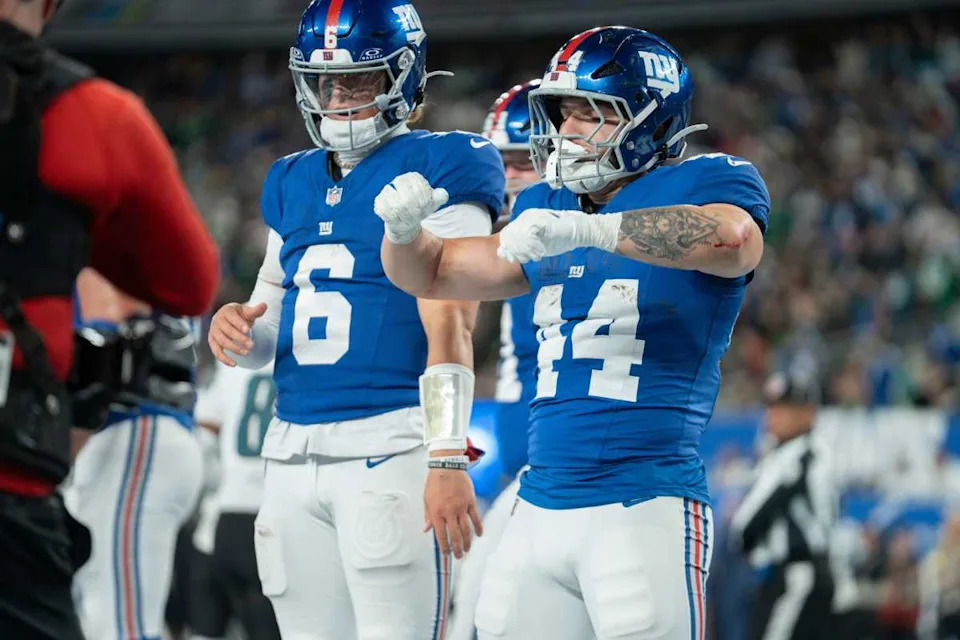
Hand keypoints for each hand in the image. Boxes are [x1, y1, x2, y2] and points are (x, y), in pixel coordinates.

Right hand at [207, 302, 266, 366]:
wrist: (230, 320)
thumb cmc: (240, 316)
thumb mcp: (248, 312)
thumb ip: (256, 310)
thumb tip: (265, 305)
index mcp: (226, 311)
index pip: (232, 317)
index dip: (239, 324)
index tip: (248, 330)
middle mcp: (217, 321)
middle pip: (227, 331)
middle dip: (240, 338)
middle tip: (252, 345)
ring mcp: (213, 332)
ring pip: (222, 342)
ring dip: (234, 348)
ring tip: (247, 352)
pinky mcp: (212, 342)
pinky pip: (216, 352)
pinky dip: (224, 359)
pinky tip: (234, 364)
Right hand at [374, 172, 448, 244]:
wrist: (405, 217)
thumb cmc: (420, 207)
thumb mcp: (432, 202)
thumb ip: (439, 197)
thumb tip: (442, 194)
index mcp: (413, 177)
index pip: (419, 187)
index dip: (423, 201)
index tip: (425, 208)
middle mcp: (398, 180)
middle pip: (407, 197)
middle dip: (414, 210)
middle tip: (417, 216)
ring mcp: (387, 190)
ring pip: (396, 204)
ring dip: (404, 215)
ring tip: (409, 219)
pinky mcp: (379, 201)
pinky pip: (385, 210)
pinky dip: (393, 218)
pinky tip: (398, 220)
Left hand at [424, 466, 482, 558]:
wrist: (447, 466)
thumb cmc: (434, 482)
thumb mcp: (426, 499)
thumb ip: (428, 516)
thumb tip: (426, 529)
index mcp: (437, 513)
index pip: (441, 535)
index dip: (444, 547)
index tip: (446, 553)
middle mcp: (450, 513)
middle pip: (455, 536)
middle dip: (457, 548)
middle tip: (458, 556)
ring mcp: (461, 508)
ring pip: (466, 530)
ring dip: (467, 542)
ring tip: (467, 549)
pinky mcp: (470, 502)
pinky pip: (476, 518)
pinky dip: (478, 527)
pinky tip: (479, 534)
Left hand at [497, 208, 618, 263]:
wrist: (580, 231)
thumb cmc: (561, 237)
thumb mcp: (537, 245)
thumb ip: (521, 247)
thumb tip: (502, 253)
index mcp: (524, 220)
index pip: (507, 235)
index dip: (509, 250)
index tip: (517, 259)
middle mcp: (526, 216)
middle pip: (509, 237)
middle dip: (516, 252)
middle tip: (528, 259)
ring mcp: (533, 218)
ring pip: (518, 238)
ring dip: (525, 251)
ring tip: (536, 257)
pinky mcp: (541, 222)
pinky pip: (529, 237)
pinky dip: (533, 248)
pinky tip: (541, 253)